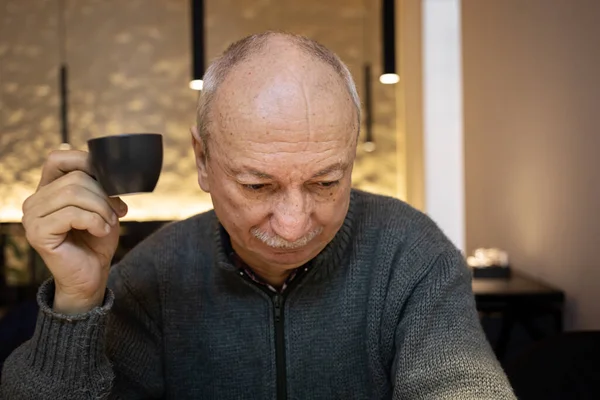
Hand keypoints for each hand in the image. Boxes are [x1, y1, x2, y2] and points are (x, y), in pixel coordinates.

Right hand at [22, 150, 127, 313]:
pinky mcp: (38, 233)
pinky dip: (95, 221)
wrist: (92, 275)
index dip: (86, 162)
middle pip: (74, 178)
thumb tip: (68, 145)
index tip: (111, 183)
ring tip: (109, 223)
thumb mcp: (100, 204)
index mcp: (47, 190)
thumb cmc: (96, 240)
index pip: (58, 158)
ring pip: (73, 194)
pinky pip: (72, 214)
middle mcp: (34, 201)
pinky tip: (101, 231)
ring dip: (101, 209)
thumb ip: (91, 180)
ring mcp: (32, 217)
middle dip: (103, 194)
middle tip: (117, 212)